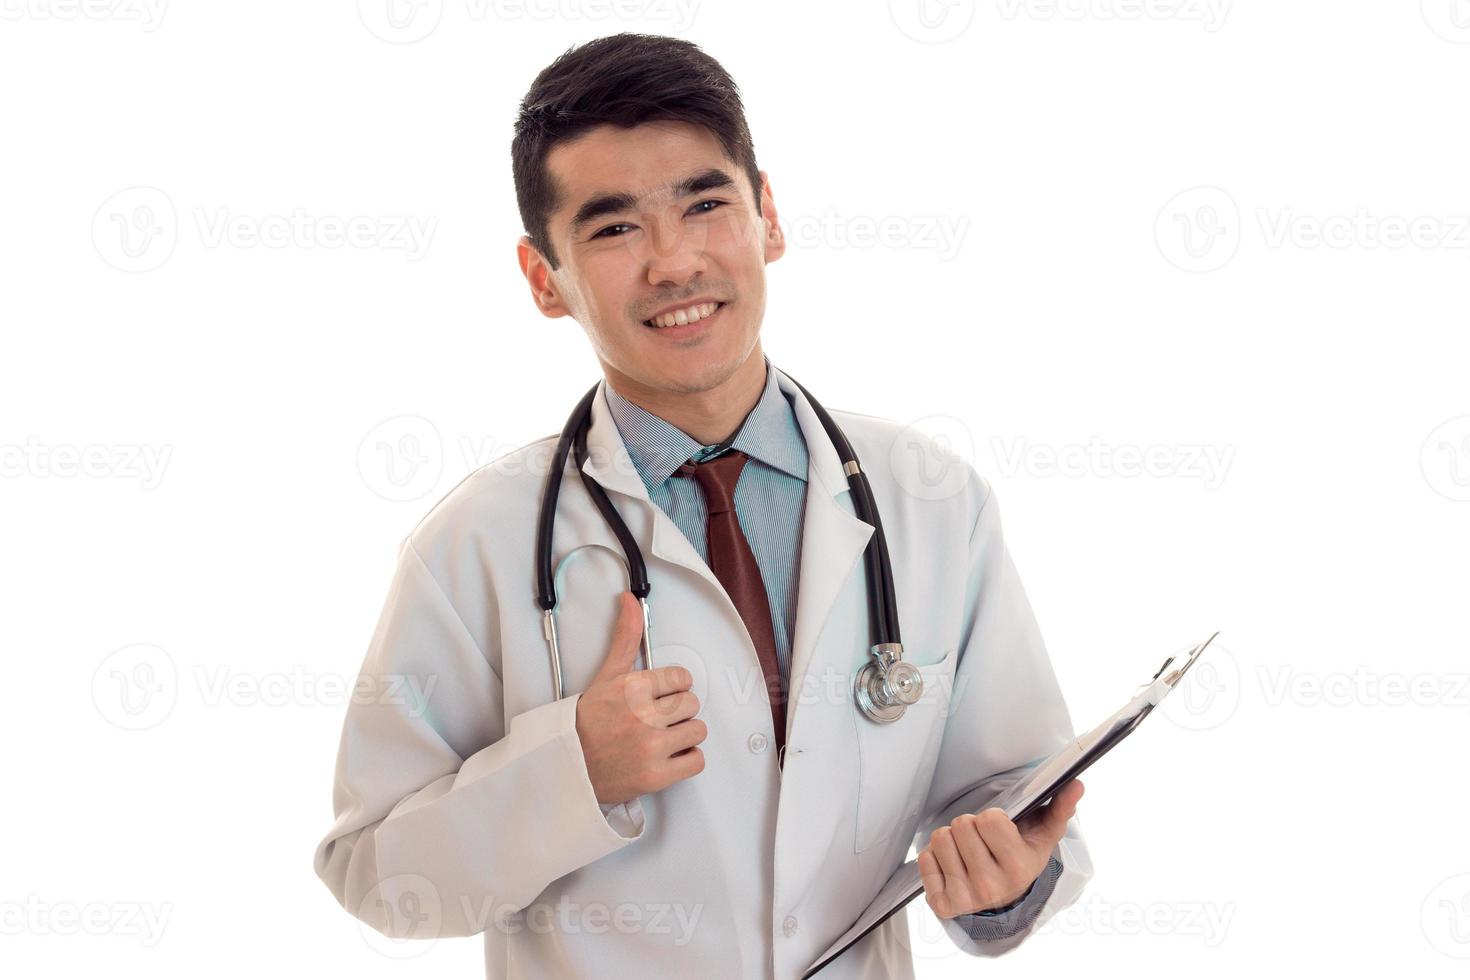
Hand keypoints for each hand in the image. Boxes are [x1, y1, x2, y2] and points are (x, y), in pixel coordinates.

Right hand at [574, 591, 706, 804]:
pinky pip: (697, 761)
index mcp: (632, 688)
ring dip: (683, 735)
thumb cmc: (588, 721)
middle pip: (691, 704)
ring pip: (698, 730)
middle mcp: (643, 717)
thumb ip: (625, 637)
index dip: (671, 688)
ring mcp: (651, 748)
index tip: (658, 697)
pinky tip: (667, 756)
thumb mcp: (607, 675)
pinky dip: (686, 760)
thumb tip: (630, 600)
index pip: (682, 679)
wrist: (568, 767)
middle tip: (656, 719)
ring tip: (660, 738)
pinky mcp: (657, 776)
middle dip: (676, 711)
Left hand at [917, 778, 1083, 918]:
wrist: (1006, 898)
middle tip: (982, 840)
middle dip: (970, 825)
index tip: (999, 830)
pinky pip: (925, 858)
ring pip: (940, 838)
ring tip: (968, 851)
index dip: (992, 818)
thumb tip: (1075, 784)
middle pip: (961, 824)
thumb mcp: (1044, 834)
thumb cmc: (1022, 856)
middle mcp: (992, 887)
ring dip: (951, 839)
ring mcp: (965, 898)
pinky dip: (935, 857)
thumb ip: (1060, 807)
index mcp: (1018, 867)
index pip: (989, 819)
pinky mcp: (943, 904)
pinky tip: (953, 865)